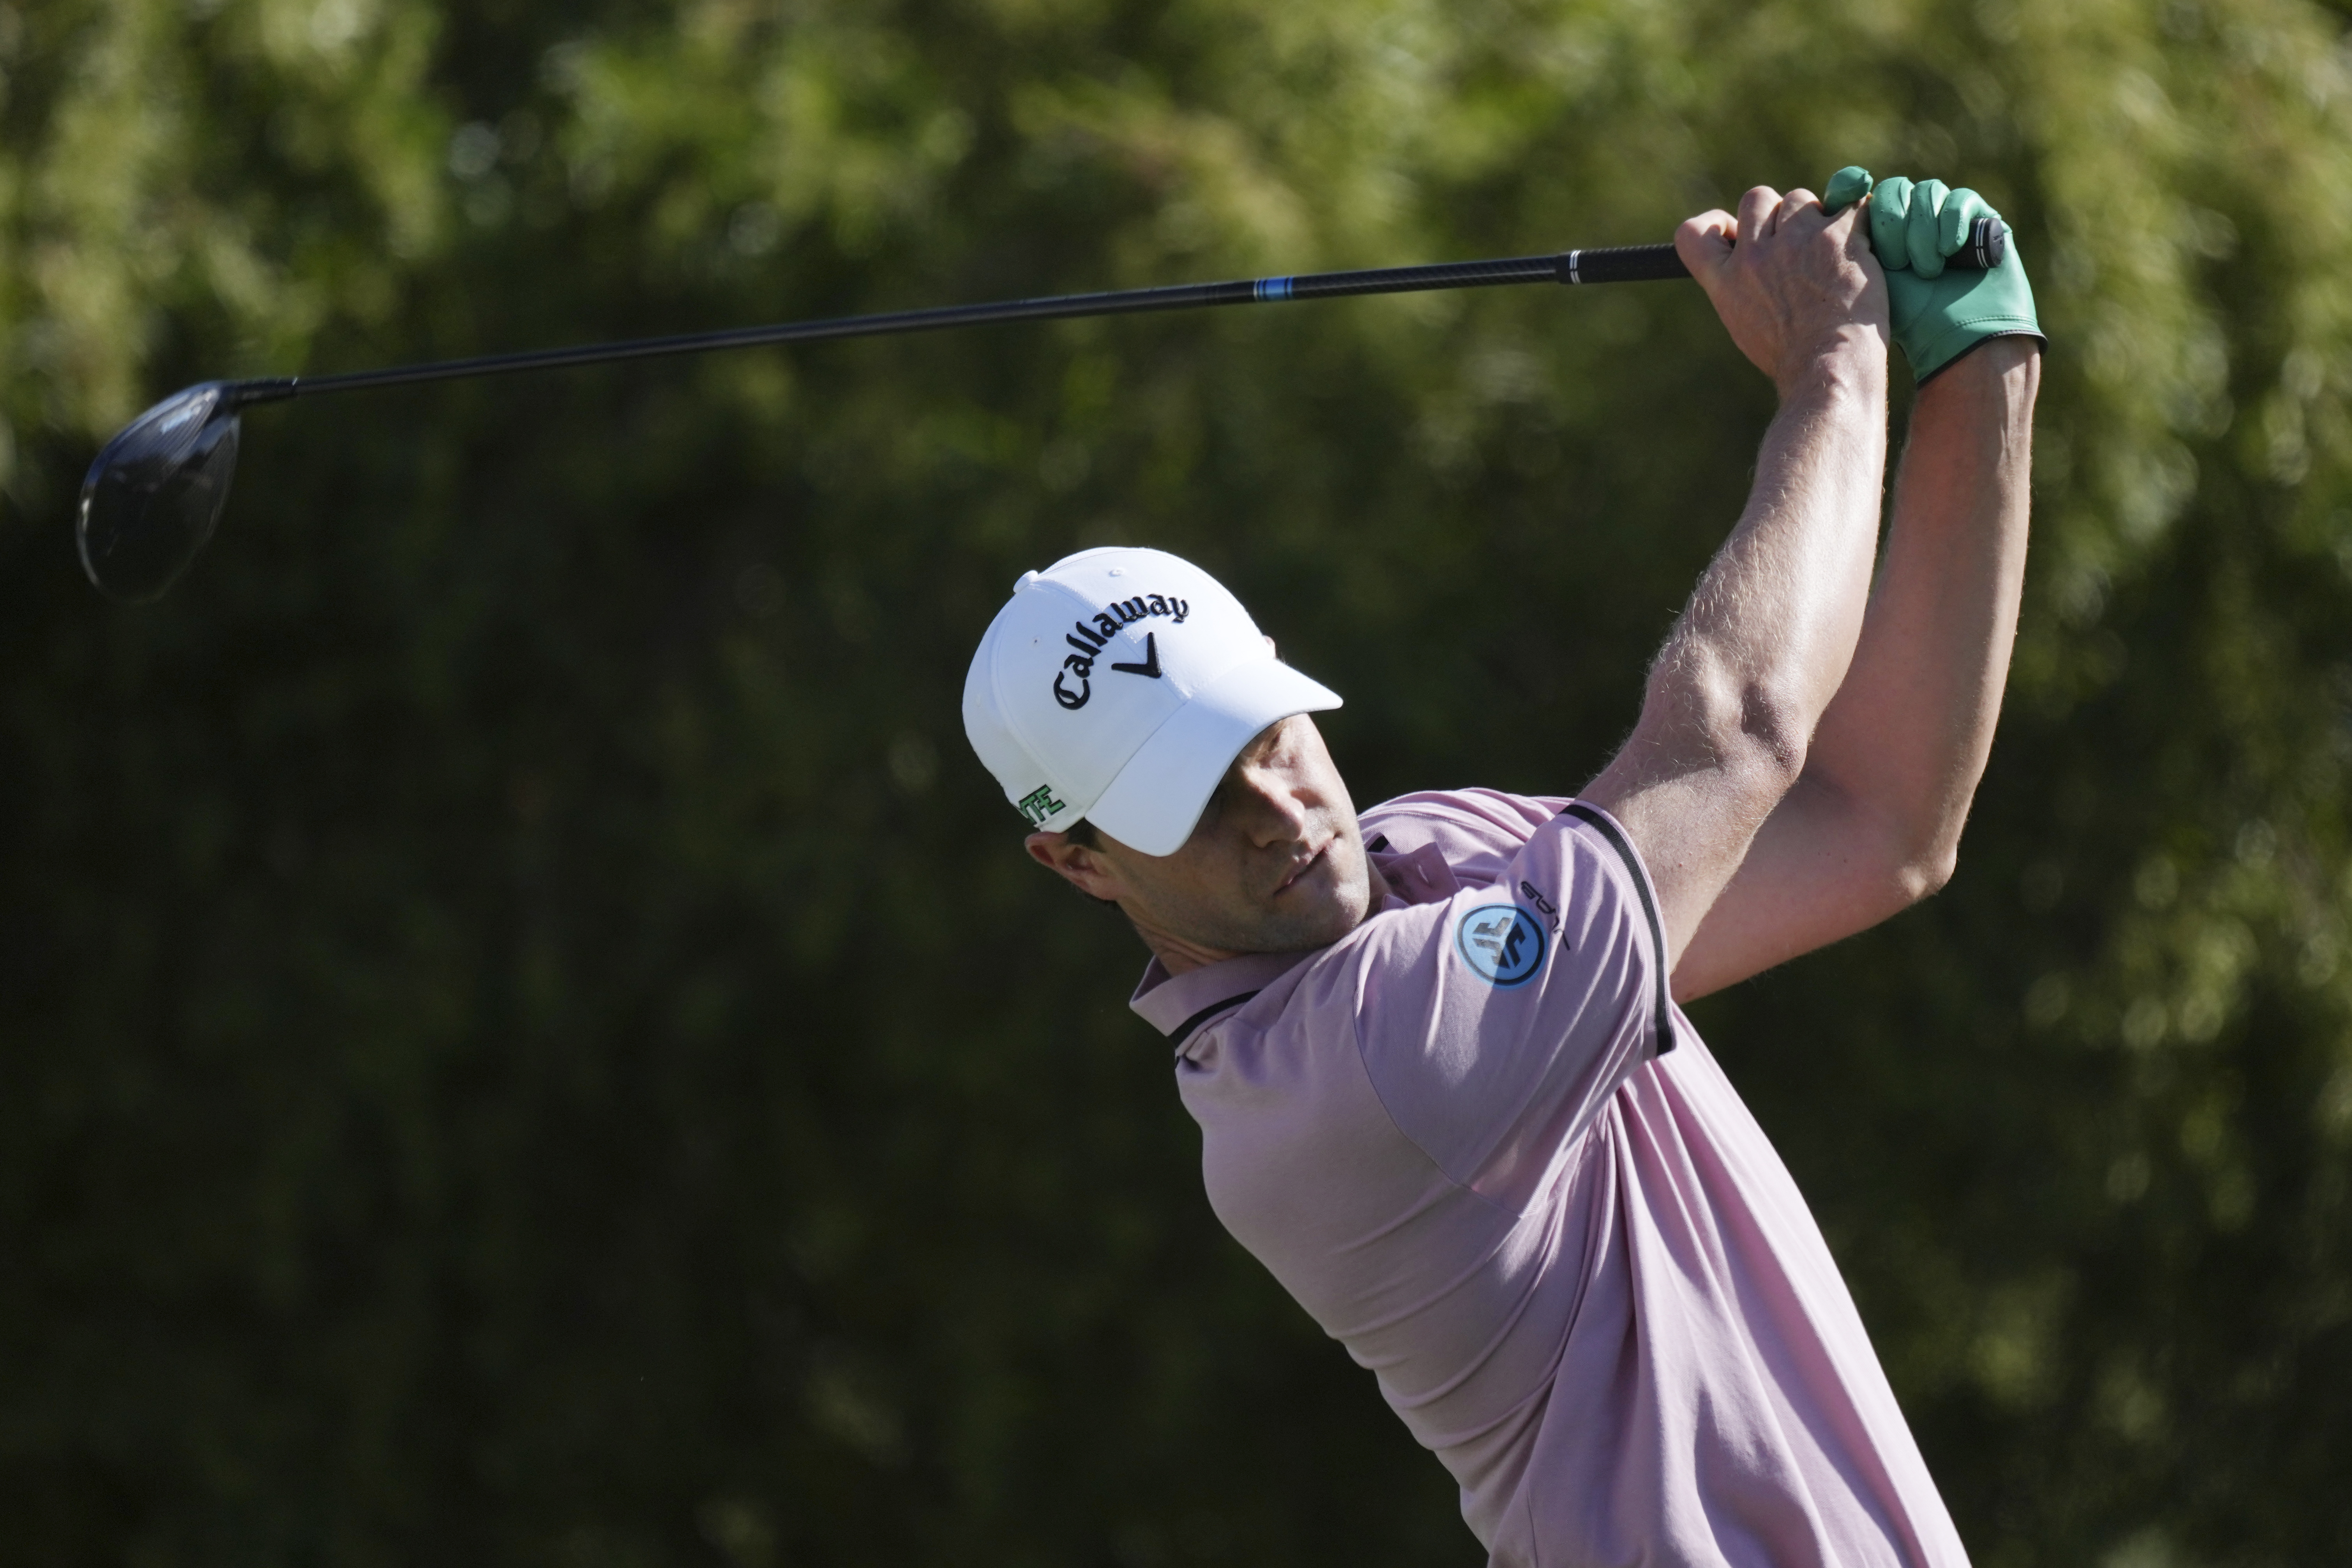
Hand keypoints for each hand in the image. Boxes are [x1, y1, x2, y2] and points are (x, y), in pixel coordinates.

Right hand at [1675, 184, 1888, 394]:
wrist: (1829, 369)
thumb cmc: (1792, 357)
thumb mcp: (1745, 325)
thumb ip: (1741, 285)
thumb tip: (1749, 257)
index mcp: (1725, 280)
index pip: (1693, 233)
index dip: (1717, 223)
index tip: (1735, 230)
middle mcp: (1753, 254)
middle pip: (1757, 199)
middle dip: (1778, 214)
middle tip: (1800, 246)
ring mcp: (1795, 241)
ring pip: (1802, 199)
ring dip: (1817, 218)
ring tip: (1834, 255)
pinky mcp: (1837, 235)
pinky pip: (1850, 205)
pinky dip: (1858, 221)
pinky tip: (1863, 246)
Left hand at [1823, 166, 2044, 380]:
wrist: (1955, 346)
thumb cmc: (1904, 323)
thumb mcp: (1858, 285)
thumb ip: (1833, 251)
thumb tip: (1805, 218)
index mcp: (1876, 234)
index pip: (1859, 190)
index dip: (1850, 184)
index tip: (1851, 191)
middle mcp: (1911, 223)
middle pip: (1893, 190)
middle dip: (1892, 221)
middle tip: (1895, 262)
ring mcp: (1946, 220)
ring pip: (1927, 192)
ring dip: (1922, 229)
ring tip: (1925, 270)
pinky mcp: (1981, 223)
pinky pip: (1962, 200)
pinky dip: (1952, 221)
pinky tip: (1949, 249)